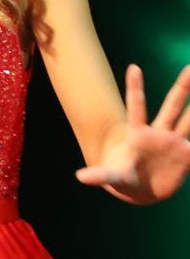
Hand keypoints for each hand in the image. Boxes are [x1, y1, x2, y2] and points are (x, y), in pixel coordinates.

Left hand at [76, 63, 189, 202]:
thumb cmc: (125, 179)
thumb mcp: (114, 177)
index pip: (136, 107)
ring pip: (189, 120)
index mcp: (139, 134)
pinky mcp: (187, 155)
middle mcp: (159, 134)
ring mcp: (175, 143)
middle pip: (172, 106)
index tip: (133, 67)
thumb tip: (80, 176)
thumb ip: (101, 175)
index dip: (135, 88)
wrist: (143, 191)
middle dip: (182, 87)